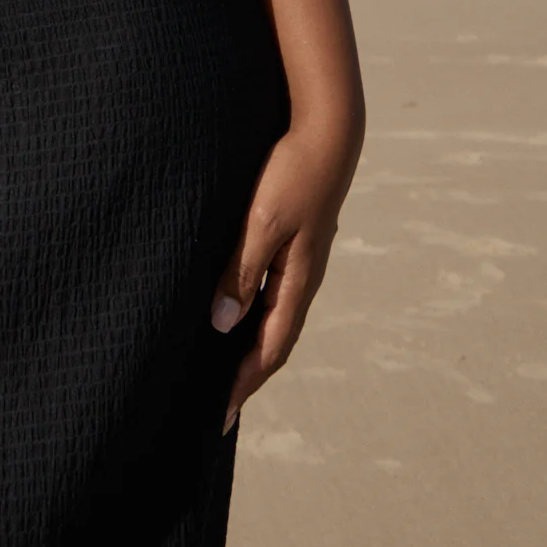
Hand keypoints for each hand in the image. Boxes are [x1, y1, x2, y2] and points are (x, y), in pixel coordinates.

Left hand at [210, 120, 361, 432]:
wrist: (327, 130)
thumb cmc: (292, 173)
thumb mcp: (262, 223)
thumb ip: (242, 271)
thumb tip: (221, 324)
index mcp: (297, 281)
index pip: (270, 348)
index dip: (244, 383)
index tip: (220, 415)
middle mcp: (302, 278)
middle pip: (274, 340)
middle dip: (247, 375)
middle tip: (219, 406)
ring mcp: (300, 260)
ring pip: (273, 316)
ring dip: (250, 346)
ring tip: (223, 369)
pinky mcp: (294, 241)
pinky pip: (272, 290)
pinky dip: (253, 314)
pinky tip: (235, 310)